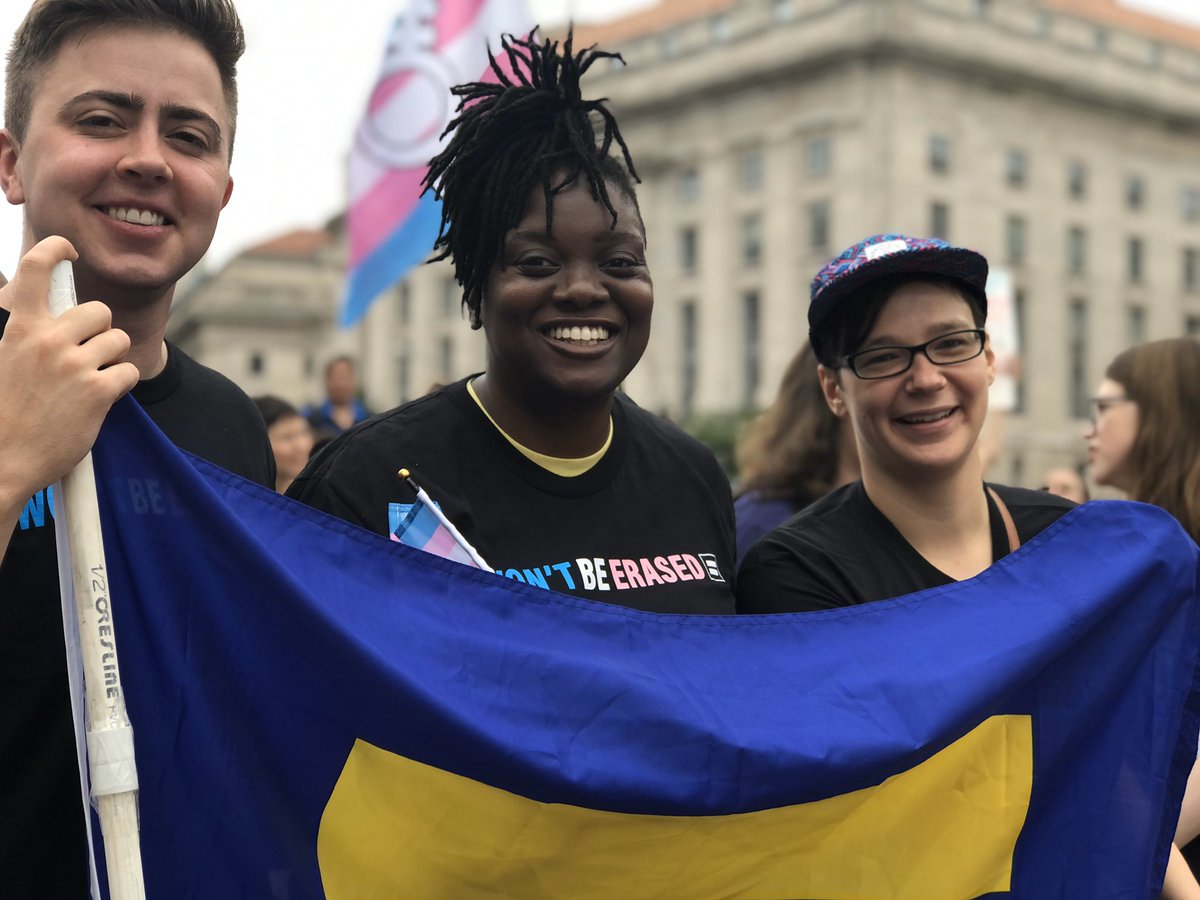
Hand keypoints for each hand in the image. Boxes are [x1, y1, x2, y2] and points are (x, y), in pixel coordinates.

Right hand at [0, 236, 138, 517]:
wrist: (1, 460)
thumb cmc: (3, 411)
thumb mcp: (1, 359)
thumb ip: (25, 334)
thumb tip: (48, 318)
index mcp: (18, 327)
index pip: (36, 269)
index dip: (56, 250)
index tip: (68, 250)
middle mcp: (47, 340)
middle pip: (98, 310)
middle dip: (99, 330)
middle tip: (86, 353)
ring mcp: (74, 364)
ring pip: (118, 340)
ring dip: (111, 358)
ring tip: (90, 379)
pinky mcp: (98, 391)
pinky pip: (129, 371)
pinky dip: (121, 383)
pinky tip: (101, 397)